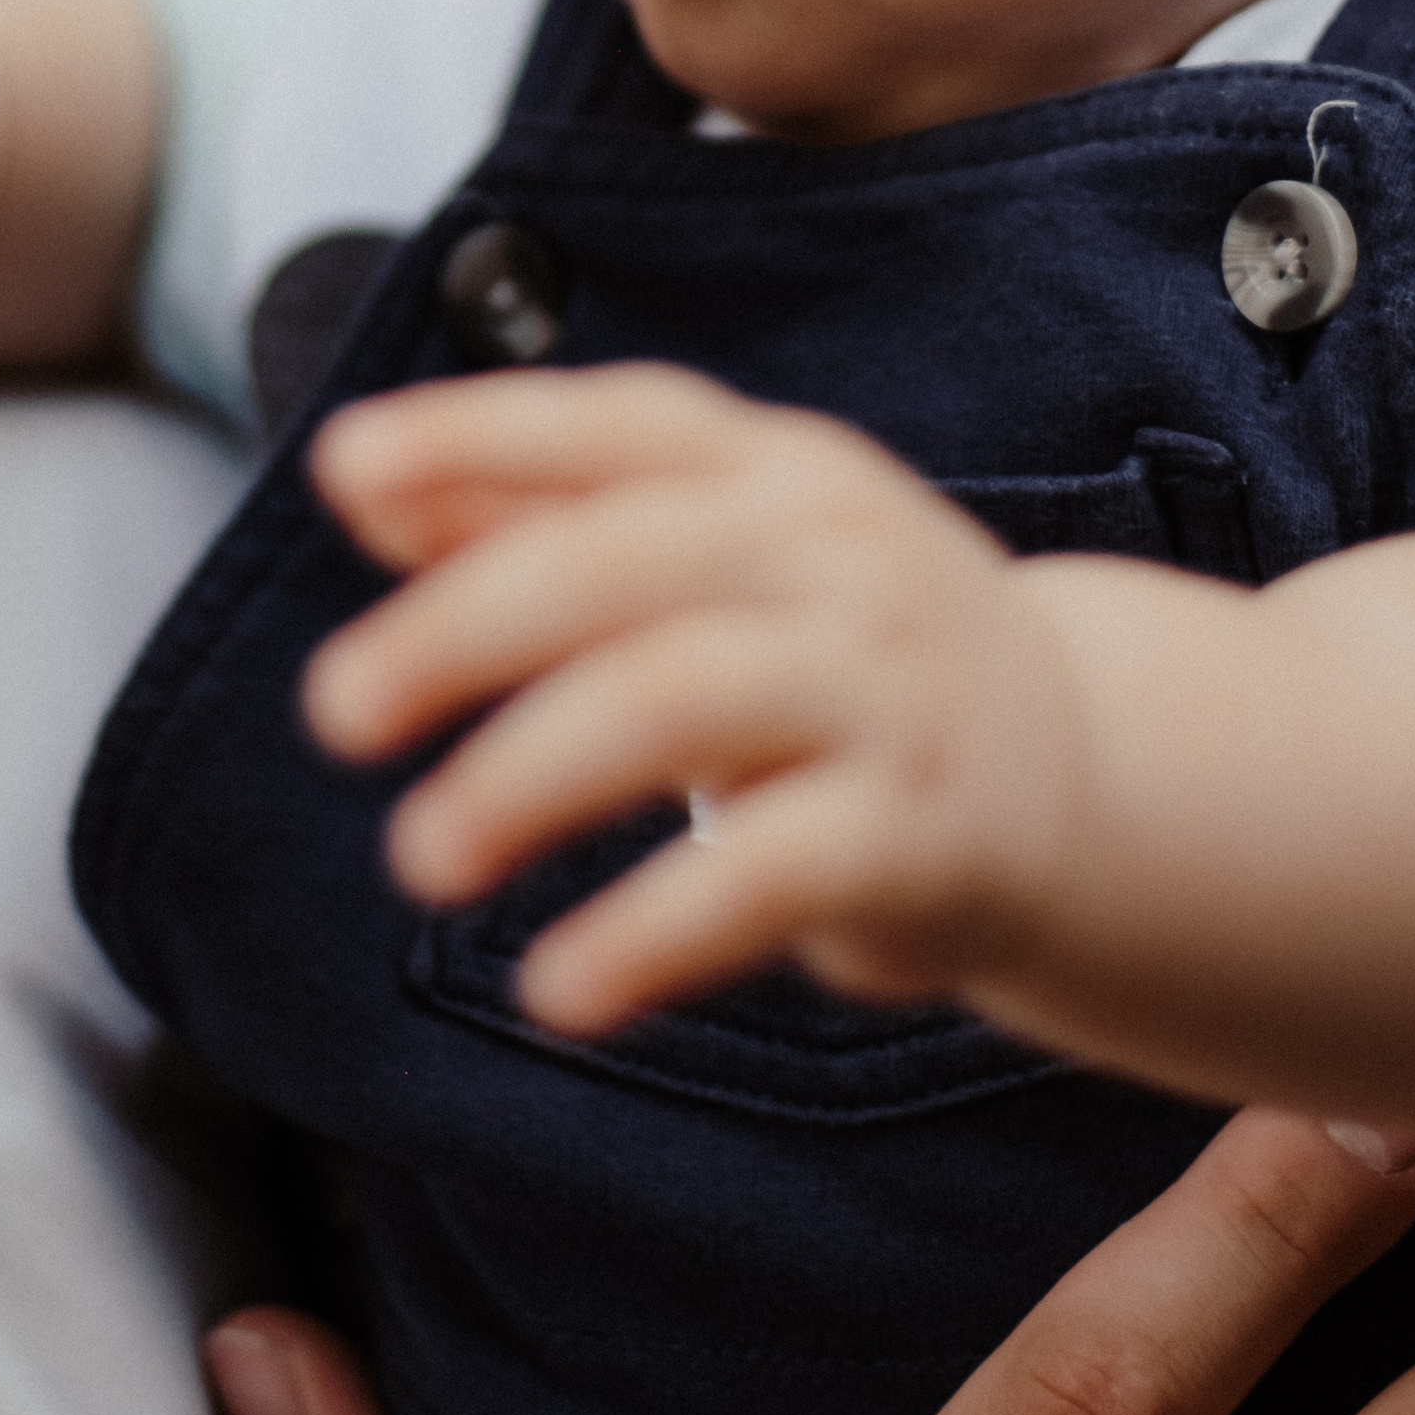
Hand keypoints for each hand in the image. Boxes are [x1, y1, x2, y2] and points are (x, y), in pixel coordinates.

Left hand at [305, 361, 1075, 1032]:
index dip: (476, 435)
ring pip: (688, 700)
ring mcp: (883, 688)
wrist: (1079, 771)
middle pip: (630, 560)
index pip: (617, 425)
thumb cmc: (838, 650)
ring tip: (421, 855)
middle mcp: (832, 556)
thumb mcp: (714, 554)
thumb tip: (360, 481)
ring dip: (534, 773)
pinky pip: (772, 874)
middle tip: (335, 707)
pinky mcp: (918, 834)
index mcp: (771, 471)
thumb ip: (540, 511)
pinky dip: (653, 931)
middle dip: (468, 625)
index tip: (342, 471)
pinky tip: (557, 989)